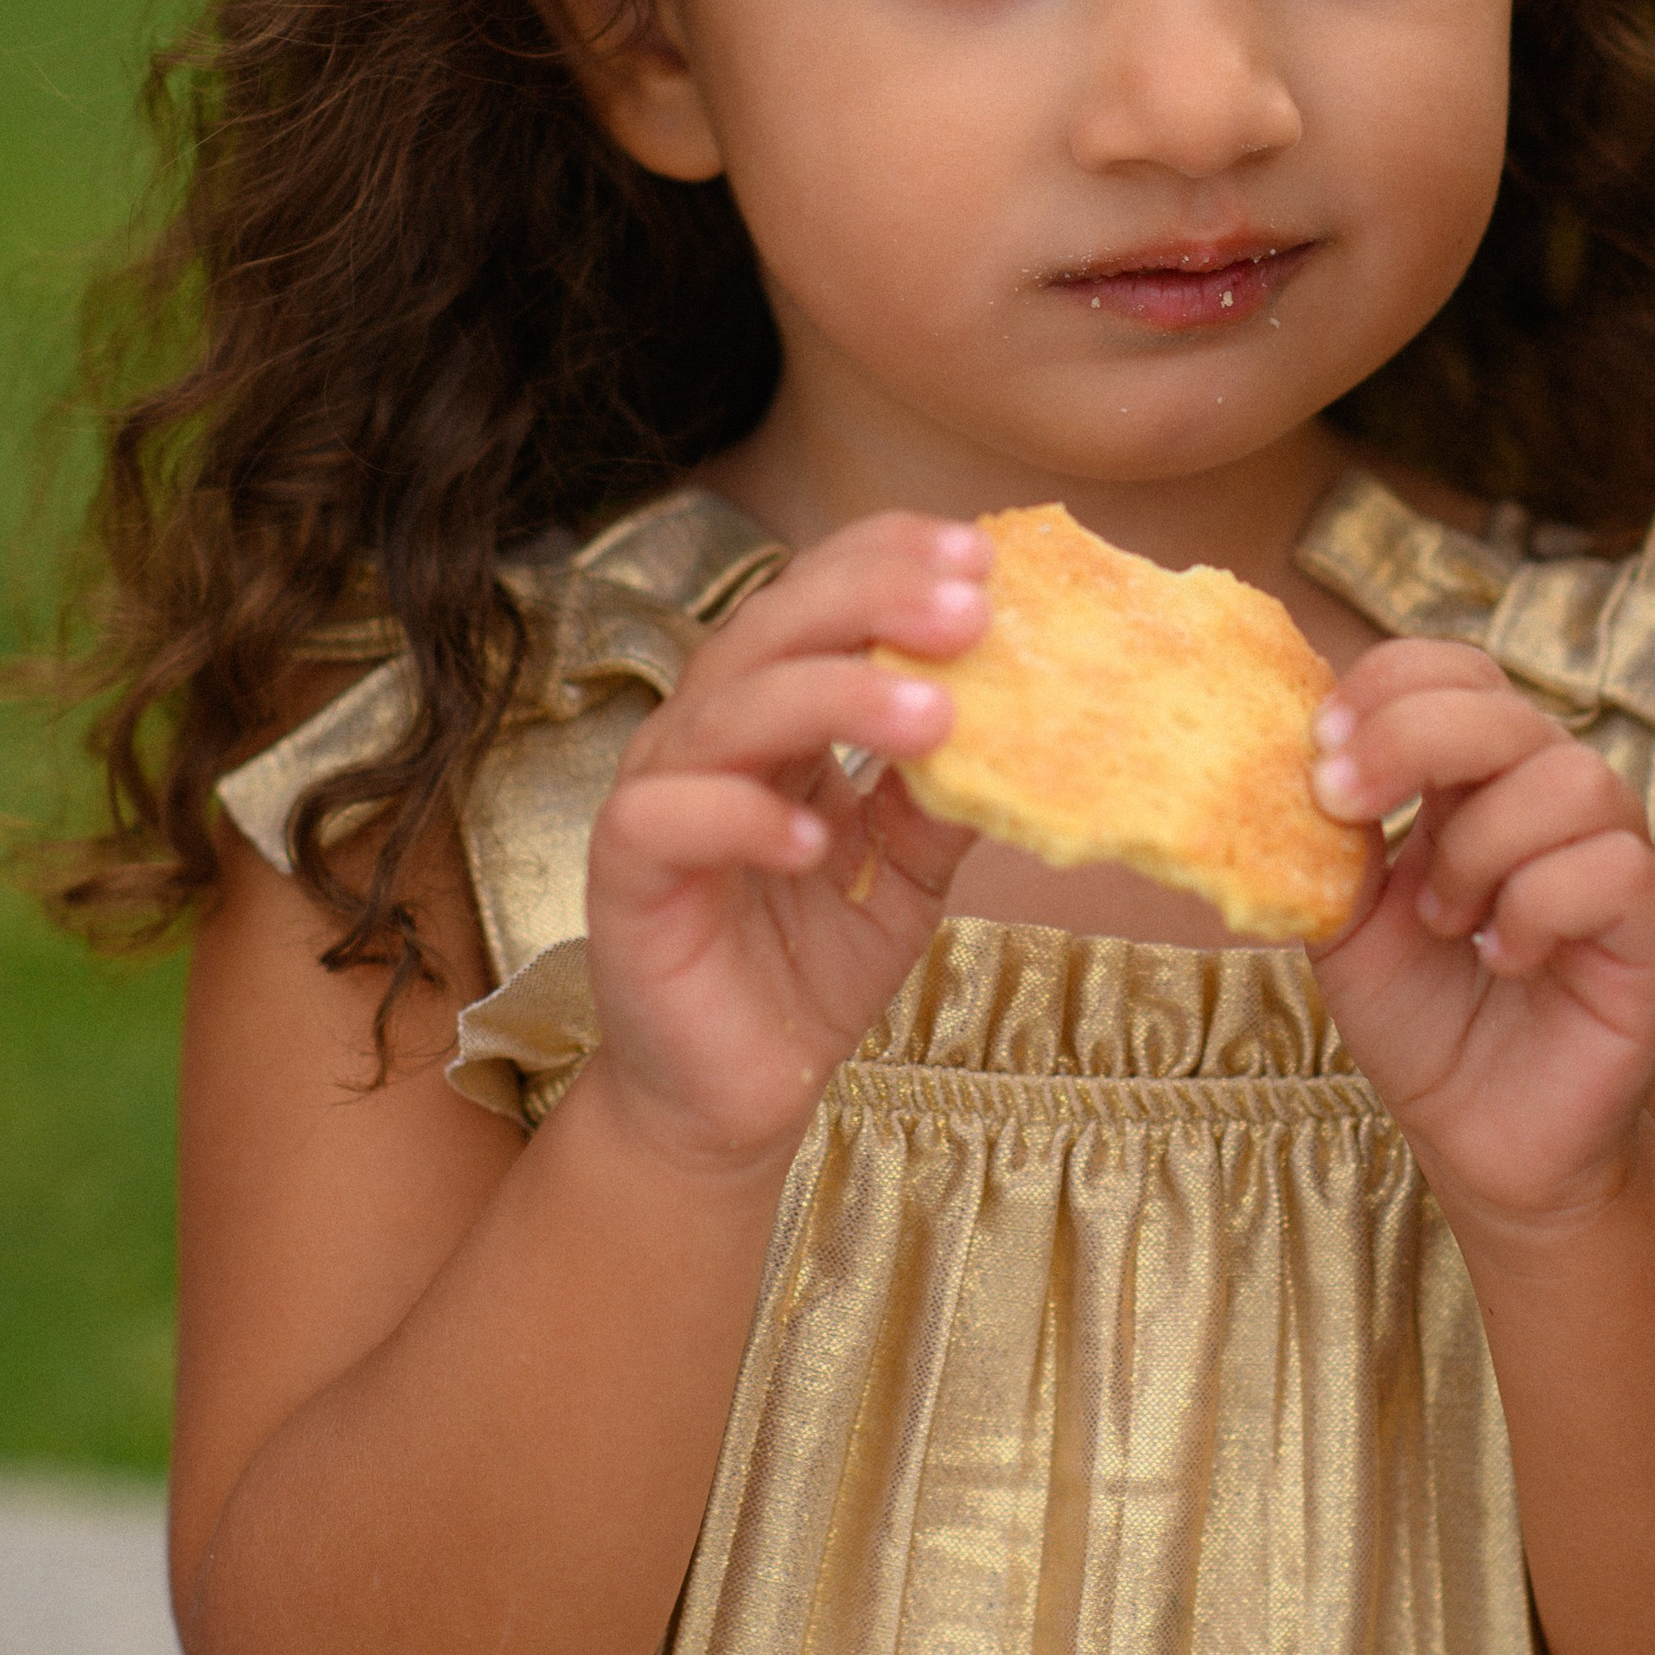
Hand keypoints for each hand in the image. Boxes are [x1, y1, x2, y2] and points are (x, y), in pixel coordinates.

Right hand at [585, 514, 989, 1179]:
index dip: (890, 562)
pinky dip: (740, 815)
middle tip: (969, 611)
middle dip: (872, 602)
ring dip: (831, 698)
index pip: (819, 596)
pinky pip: (669, 819)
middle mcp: (711, 731)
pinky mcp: (624, 874)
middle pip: (774, 627)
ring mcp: (660, 794)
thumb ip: (947, 795)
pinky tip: (813, 836)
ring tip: (931, 717)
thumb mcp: (910, 871)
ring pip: (730, 708)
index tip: (982, 557)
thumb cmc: (815, 966)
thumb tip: (1029, 718)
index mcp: (776, 709)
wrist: (740, 1096)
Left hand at [1306, 640, 1654, 1228]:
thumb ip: (1326, 841)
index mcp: (1476, 777)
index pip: (1455, 670)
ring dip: (1480, 847)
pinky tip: (1502, 956)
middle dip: (1412, 737)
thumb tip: (1280, 762)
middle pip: (1508, 705)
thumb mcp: (1344, 919)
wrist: (1479, 1135)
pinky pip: (1615, 868)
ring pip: (1571, 778)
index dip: (1390, 685)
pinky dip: (1538, 907)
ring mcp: (1614, 855)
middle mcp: (1552, 798)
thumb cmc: (1419, 1017)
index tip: (1319, 746)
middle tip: (1344, 800)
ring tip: (1444, 919)